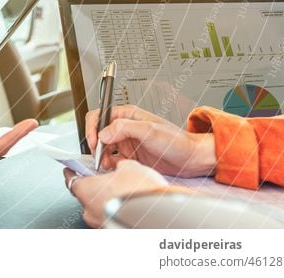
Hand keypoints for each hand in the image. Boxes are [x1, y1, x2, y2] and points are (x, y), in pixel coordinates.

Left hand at [63, 160, 167, 227]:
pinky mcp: (112, 231)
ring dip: (106, 200)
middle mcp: (89, 210)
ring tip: (122, 193)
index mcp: (86, 190)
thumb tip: (121, 167)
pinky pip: (109, 218)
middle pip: (85, 195)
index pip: (71, 180)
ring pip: (98, 208)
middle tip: (104, 179)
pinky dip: (115, 210)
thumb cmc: (140, 192)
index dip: (73, 172)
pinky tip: (128, 205)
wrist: (159, 216)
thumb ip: (119, 165)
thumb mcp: (130, 167)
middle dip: (93, 187)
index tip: (71, 169)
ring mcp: (100, 224)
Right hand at [86, 104, 215, 176]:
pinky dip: (109, 164)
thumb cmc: (176, 141)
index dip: (92, 128)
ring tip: (106, 164)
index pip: (99, 116)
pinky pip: (112, 159)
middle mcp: (124, 127)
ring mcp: (127, 142)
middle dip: (96, 145)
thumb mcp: (149, 130)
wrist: (191, 159)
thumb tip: (103, 133)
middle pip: (98, 133)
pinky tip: (114, 168)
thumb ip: (124, 128)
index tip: (94, 142)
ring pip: (103, 147)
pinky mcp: (130, 155)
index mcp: (127, 115)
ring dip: (101, 156)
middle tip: (99, 157)